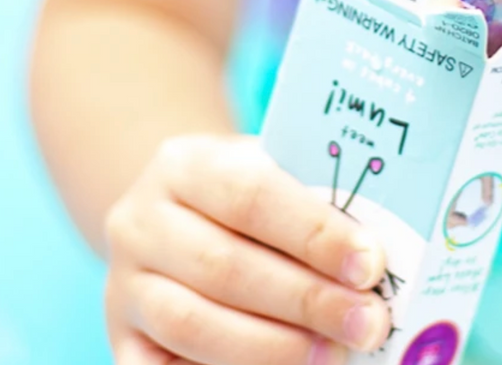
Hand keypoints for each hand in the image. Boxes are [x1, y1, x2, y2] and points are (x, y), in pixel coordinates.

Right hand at [105, 134, 391, 364]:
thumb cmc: (243, 190)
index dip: (315, 234)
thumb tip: (372, 255)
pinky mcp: (121, 339)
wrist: (170, 211)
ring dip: (272, 348)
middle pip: (227, 268)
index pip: (253, 196)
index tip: (370, 265)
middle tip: (367, 322)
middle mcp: (142, 222)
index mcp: (185, 164)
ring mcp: (124, 286)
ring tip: (334, 354)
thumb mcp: (268, 169)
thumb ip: (310, 200)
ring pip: (193, 326)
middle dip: (306, 301)